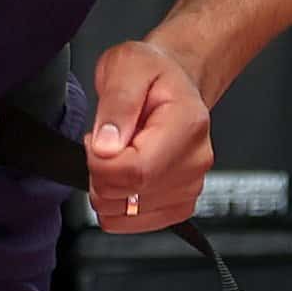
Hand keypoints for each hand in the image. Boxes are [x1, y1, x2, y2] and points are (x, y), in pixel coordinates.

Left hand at [86, 40, 212, 232]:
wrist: (174, 83)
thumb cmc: (152, 74)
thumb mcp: (126, 66)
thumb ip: (116, 104)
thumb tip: (106, 147)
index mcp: (188, 126)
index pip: (135, 171)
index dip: (100, 162)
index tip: (96, 139)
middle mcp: (195, 161)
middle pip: (128, 195)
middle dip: (100, 173)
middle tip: (108, 141)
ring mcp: (190, 188)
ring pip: (124, 215)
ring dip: (108, 189)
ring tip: (120, 155)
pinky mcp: (178, 206)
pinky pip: (130, 224)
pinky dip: (117, 204)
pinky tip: (126, 175)